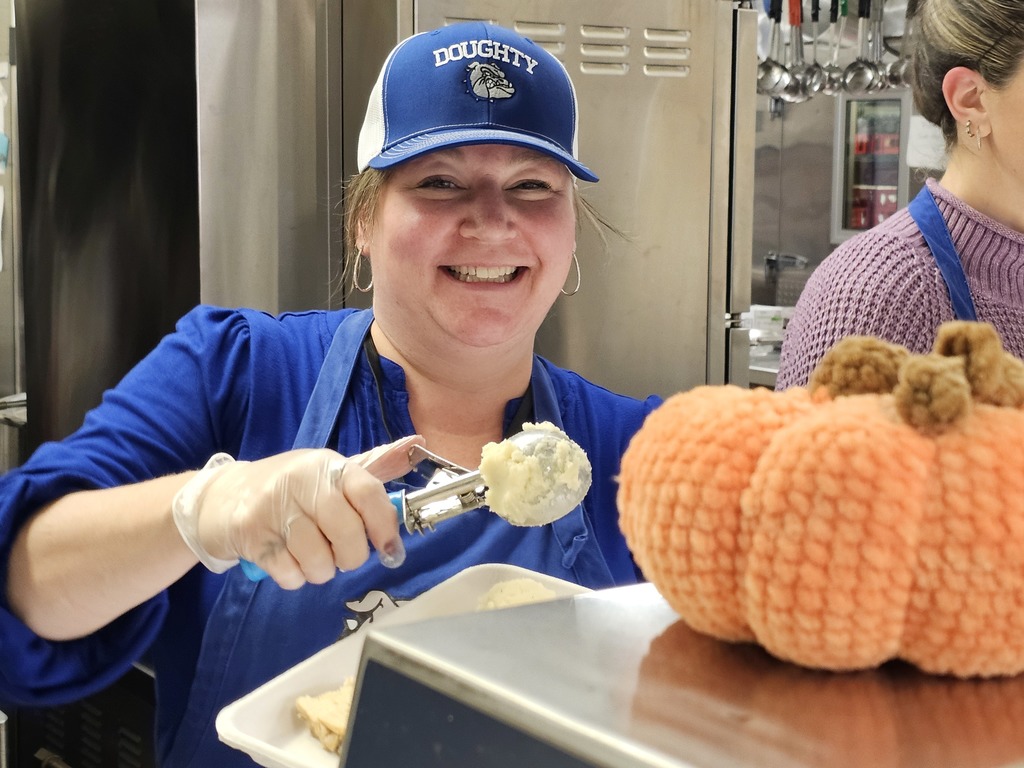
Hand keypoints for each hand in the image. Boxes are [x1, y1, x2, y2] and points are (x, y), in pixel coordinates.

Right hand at [192, 436, 422, 588]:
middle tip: (339, 554)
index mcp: (329, 465)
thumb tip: (418, 444)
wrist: (222, 497)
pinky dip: (294, 577)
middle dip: (350, 557)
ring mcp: (274, 506)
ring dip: (319, 570)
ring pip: (319, 560)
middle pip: (347, 534)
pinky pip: (290, 573)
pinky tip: (287, 561)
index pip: (369, 493)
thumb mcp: (329, 472)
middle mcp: (303, 480)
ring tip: (309, 555)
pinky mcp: (250, 534)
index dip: (384, 527)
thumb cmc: (289, 488)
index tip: (390, 551)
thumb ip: (374, 466)